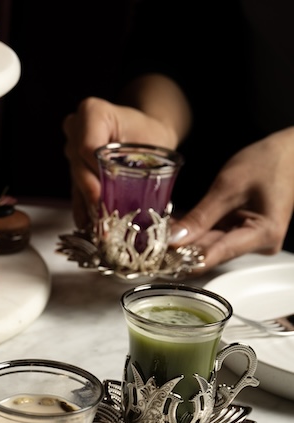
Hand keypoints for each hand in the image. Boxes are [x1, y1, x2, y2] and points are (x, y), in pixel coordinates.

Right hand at [62, 96, 180, 228]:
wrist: (145, 134)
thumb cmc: (150, 134)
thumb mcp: (151, 143)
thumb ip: (138, 166)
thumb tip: (133, 201)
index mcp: (92, 113)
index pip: (86, 146)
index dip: (95, 172)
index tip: (103, 194)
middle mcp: (75, 129)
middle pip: (78, 166)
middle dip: (91, 194)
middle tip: (102, 217)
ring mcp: (71, 149)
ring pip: (75, 181)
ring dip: (88, 205)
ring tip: (98, 227)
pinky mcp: (73, 169)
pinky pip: (75, 189)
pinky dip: (84, 208)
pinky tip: (89, 225)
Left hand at [169, 127, 293, 271]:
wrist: (287, 152)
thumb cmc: (267, 163)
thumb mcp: (228, 187)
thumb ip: (201, 216)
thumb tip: (174, 238)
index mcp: (263, 234)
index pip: (217, 254)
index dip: (185, 260)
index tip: (159, 263)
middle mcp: (259, 243)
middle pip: (212, 251)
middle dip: (181, 248)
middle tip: (149, 246)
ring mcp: (250, 239)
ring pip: (210, 244)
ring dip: (185, 239)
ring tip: (156, 234)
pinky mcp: (242, 232)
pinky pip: (213, 235)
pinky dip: (194, 231)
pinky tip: (172, 227)